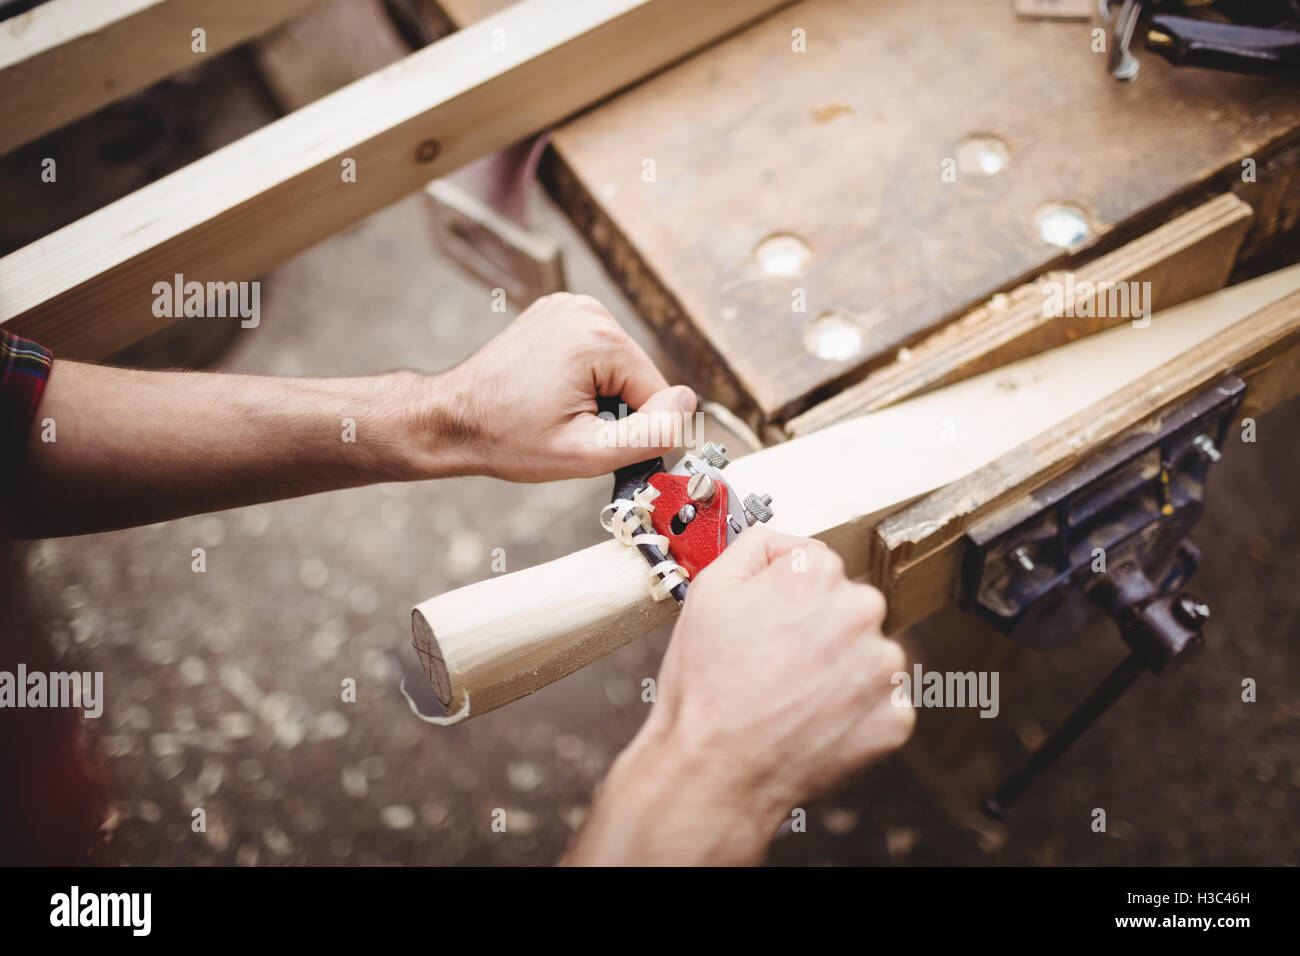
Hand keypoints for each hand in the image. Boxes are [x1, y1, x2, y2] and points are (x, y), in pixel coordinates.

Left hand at [437, 293, 696, 481]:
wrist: (451, 419)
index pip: (657, 394)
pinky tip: (551, 391)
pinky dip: (584, 378)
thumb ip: (649, 434)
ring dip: (600, 395)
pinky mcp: (558, 312)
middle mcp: (586, 310)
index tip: (590, 439)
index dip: (633, 429)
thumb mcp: (585, 454)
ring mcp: (569, 306)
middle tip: (568, 427)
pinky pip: (596, 354)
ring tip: (556, 409)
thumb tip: (687, 405)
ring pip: (620, 366)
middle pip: (639, 376)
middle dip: (615, 409)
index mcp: (597, 337)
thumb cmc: (506, 438)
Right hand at [565, 528, 913, 864]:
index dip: (784, 594)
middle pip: (846, 607)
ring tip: (791, 697)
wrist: (716, 770)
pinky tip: (814, 723)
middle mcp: (862, 611)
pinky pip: (880, 704)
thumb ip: (752, 547)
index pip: (815, 564)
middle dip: (818, 630)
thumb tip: (780, 542)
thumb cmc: (707, 688)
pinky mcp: (895, 717)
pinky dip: (853, 714)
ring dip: (839, 671)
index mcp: (818, 574)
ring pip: (867, 656)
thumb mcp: (707, 590)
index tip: (768, 621)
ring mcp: (884, 668)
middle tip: (775, 663)